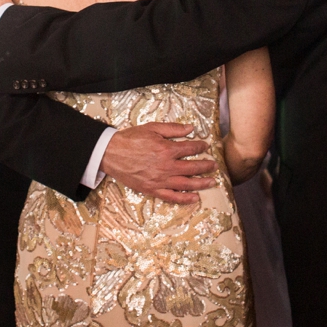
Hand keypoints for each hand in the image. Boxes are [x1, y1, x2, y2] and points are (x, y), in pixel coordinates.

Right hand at [100, 122, 217, 204]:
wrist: (111, 153)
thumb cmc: (131, 139)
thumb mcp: (152, 128)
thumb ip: (173, 129)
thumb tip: (191, 128)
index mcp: (167, 149)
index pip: (190, 149)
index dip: (200, 147)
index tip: (205, 146)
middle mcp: (166, 166)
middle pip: (192, 168)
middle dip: (206, 166)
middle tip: (214, 166)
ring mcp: (160, 180)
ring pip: (186, 184)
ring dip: (201, 183)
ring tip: (211, 182)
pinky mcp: (152, 189)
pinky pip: (172, 197)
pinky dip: (184, 198)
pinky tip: (194, 198)